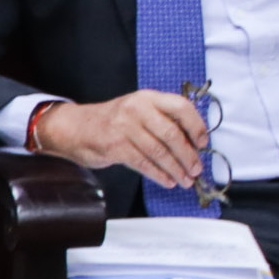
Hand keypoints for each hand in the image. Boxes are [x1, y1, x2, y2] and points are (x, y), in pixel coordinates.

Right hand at [35, 91, 211, 189]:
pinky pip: (144, 163)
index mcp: (148, 97)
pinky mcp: (115, 146)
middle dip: (188, 156)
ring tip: (185, 179)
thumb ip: (164, 120)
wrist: (75, 127)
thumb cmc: (114, 121)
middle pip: (172, 134)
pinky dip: (159, 175)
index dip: (196, 126)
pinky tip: (168, 180)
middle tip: (197, 169)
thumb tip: (193, 143)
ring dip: (176, 169)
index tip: (203, 143)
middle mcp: (137, 109)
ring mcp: (125, 127)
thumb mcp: (140, 110)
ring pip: (159, 152)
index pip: (181, 107)